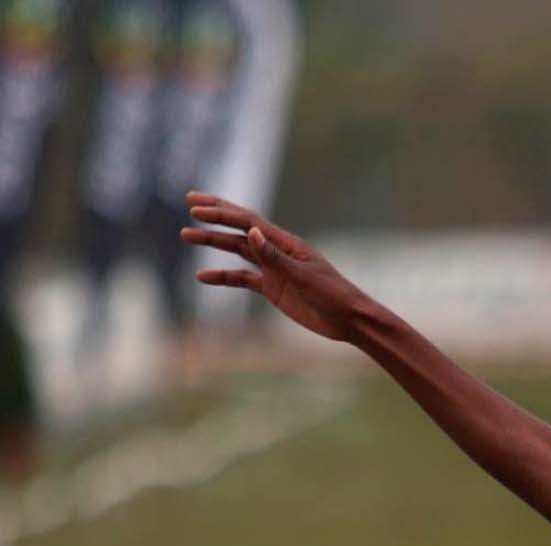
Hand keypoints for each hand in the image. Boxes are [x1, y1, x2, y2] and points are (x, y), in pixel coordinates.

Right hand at [181, 193, 367, 342]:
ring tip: (187, 235)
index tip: (197, 208)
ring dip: (214, 242)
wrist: (348, 320)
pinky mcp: (273, 288)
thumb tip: (251, 232)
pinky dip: (223, 277)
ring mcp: (274, 269)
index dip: (222, 213)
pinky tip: (203, 277)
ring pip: (238, 250)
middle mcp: (277, 251)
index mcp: (286, 243)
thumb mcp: (303, 276)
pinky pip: (243, 279)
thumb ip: (275, 257)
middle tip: (190, 204)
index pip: (248, 222)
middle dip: (215, 216)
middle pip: (240, 229)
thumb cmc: (333, 295)